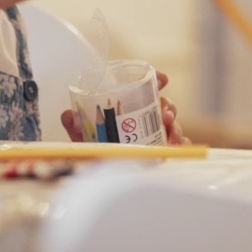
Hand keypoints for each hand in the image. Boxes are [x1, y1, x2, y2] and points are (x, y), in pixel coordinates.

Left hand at [60, 71, 190, 144]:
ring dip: (176, 128)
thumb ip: (75, 125)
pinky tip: (177, 150)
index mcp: (129, 106)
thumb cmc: (93, 150)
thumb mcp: (82, 136)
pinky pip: (177, 145)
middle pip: (164, 104)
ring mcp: (155, 134)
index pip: (146, 87)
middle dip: (169, 108)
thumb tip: (70, 115)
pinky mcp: (162, 150)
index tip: (163, 79)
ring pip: (173, 124)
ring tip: (172, 138)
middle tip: (166, 117)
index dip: (157, 80)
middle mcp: (144, 118)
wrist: (98, 172)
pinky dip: (181, 145)